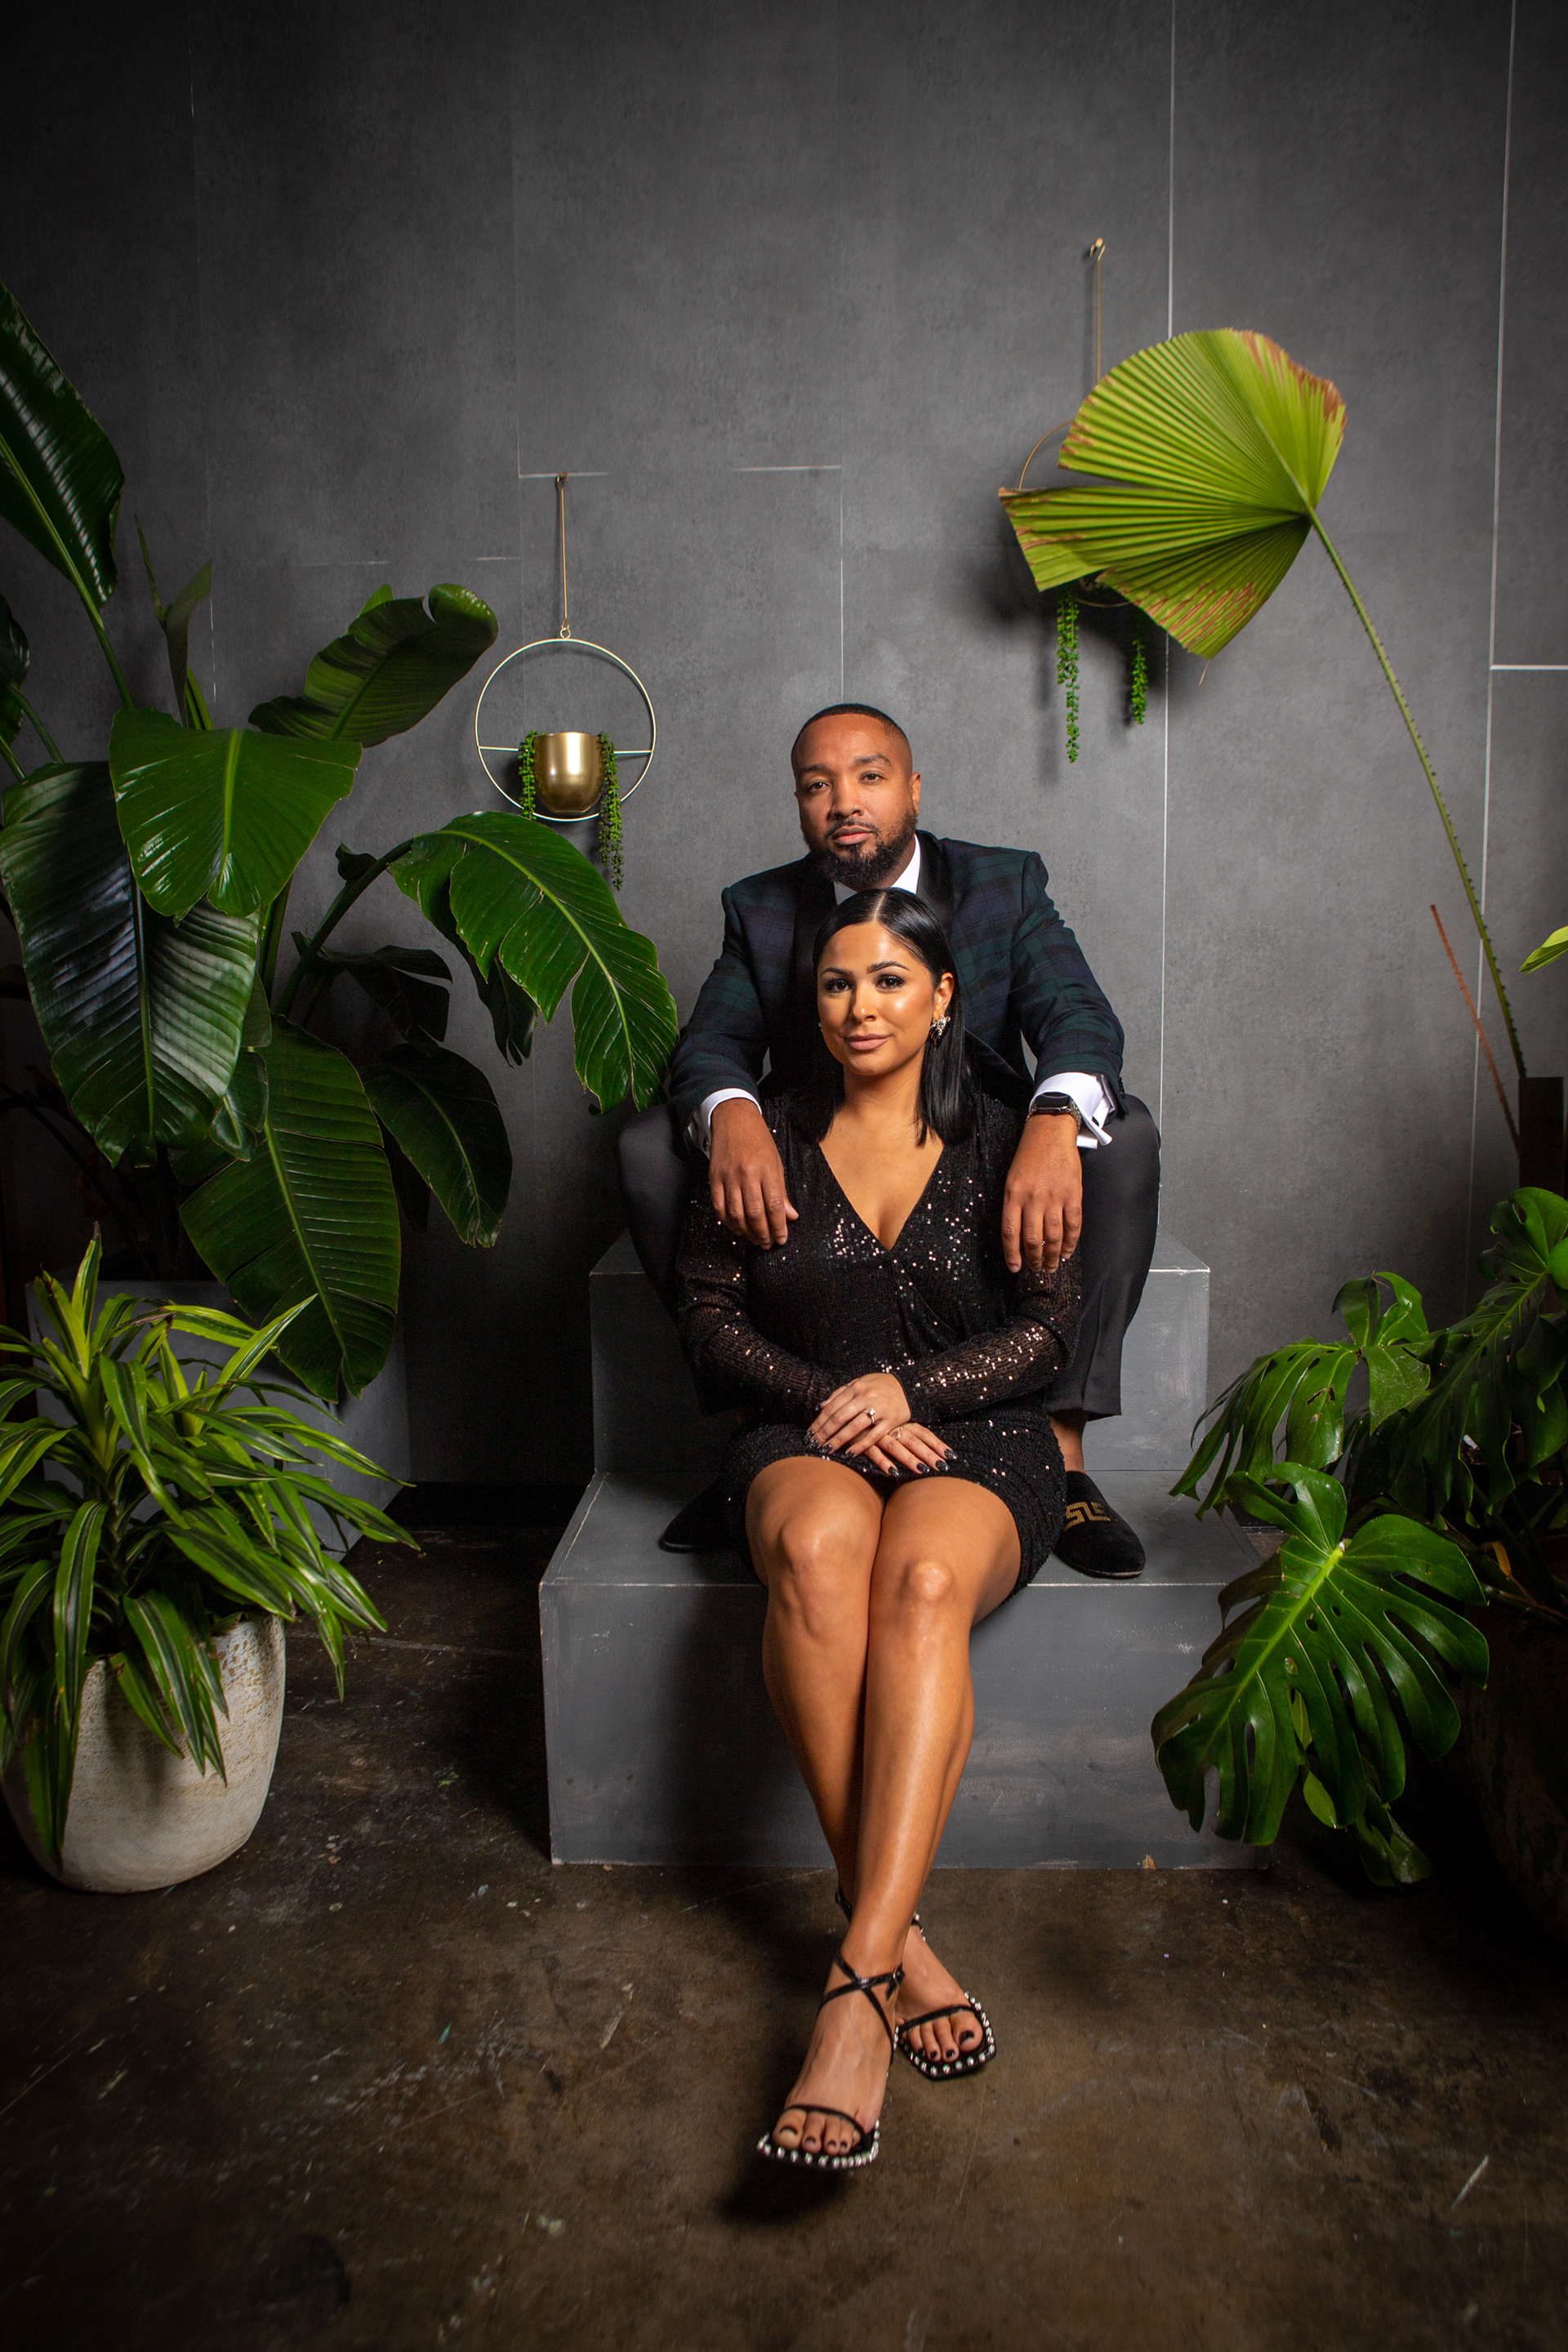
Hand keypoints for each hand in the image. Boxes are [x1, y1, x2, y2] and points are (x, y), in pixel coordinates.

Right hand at [710, 1098, 797, 1247]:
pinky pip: (719, 1207)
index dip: (778, 1227)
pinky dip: (728, 1222)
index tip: (781, 1239)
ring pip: (736, 1214)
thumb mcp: (777, 1163)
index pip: (774, 1205)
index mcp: (767, 1170)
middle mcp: (747, 1174)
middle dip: (763, 1233)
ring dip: (746, 1232)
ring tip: (754, 1239)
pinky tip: (737, 1228)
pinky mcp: (714, 1178)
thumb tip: (790, 1216)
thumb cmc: (758, 1140)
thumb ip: (782, 1191)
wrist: (734, 1119)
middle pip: (755, 1213)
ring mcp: (728, 1177)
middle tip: (767, 1244)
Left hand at [810, 1372, 911, 1454]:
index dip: (819, 1421)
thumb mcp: (860, 1382)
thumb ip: (841, 1393)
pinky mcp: (891, 1420)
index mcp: (857, 1387)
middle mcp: (867, 1397)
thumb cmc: (881, 1385)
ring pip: (854, 1427)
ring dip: (838, 1440)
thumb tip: (821, 1406)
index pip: (832, 1406)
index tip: (810, 1433)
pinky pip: (874, 1436)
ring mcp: (879, 1409)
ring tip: (827, 1450)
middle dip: (824, 1433)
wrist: (911, 1386)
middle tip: (813, 1444)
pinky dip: (861, 1445)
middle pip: (840, 1417)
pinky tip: (849, 1453)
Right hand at [862, 1420, 952, 1475]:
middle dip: (929, 1454)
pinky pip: (875, 1452)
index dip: (937, 1444)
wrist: (844, 1408)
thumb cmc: (871, 1414)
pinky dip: (884, 1462)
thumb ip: (903, 1427)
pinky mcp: (863, 1440)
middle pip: (915, 1441)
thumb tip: (920, 1439)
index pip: (924, 1433)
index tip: (951, 1455)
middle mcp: (892, 1427)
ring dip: (909, 1459)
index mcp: (901, 1421)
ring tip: (922, 1470)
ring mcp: (878, 1434)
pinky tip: (893, 1472)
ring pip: (897, 1447)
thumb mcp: (889, 1418)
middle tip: (942, 1467)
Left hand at [1001, 1111, 1082, 1273]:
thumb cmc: (1029, 1156)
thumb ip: (1015, 1205)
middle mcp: (1032, 1198)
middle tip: (1037, 1268)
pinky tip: (1067, 1251)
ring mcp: (1054, 1197)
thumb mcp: (1012, 1180)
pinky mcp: (1073, 1194)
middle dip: (1034, 1259)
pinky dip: (1071, 1242)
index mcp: (1013, 1195)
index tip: (1015, 1268)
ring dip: (1052, 1255)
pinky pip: (1073, 1224)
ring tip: (1051, 1265)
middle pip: (1032, 1239)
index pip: (1011, 1233)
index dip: (1013, 1254)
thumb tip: (1019, 1236)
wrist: (1050, 1132)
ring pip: (1053, 1236)